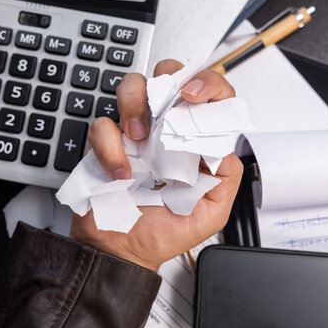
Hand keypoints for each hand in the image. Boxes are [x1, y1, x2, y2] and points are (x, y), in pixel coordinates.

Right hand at [70, 59, 242, 271]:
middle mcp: (165, 131)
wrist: (123, 252)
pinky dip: (110, 147)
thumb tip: (224, 142)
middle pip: (169, 75)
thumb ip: (226, 177)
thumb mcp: (211, 212)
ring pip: (132, 86)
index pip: (210, 99)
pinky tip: (120, 174)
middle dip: (170, 77)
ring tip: (139, 138)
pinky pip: (102, 125)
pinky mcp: (106, 144)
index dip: (208, 86)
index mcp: (193, 143)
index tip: (196, 96)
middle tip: (169, 103)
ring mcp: (134, 135)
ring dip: (135, 104)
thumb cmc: (164, 233)